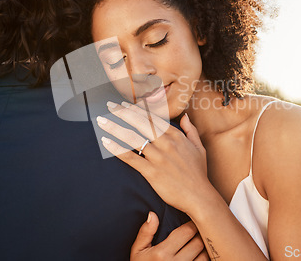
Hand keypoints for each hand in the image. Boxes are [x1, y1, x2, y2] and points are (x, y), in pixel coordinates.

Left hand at [97, 101, 212, 214]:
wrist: (199, 196)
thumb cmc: (198, 173)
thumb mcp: (199, 147)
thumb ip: (190, 130)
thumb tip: (184, 117)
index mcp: (176, 136)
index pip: (152, 117)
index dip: (136, 109)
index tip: (124, 104)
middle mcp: (166, 143)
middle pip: (140, 122)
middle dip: (123, 112)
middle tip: (109, 105)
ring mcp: (159, 157)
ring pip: (133, 138)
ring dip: (115, 127)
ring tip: (101, 121)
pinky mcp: (152, 172)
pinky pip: (131, 158)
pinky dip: (117, 149)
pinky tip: (106, 142)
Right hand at [131, 211, 208, 260]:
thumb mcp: (137, 251)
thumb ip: (145, 232)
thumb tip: (153, 214)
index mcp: (162, 253)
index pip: (187, 231)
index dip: (192, 224)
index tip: (192, 221)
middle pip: (199, 242)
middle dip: (200, 234)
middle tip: (199, 230)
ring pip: (205, 256)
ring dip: (204, 249)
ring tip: (199, 244)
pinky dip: (204, 260)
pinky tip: (199, 256)